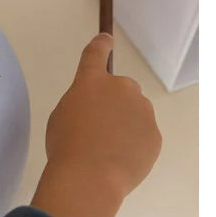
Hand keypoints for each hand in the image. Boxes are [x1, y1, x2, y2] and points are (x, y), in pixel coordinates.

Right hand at [31, 34, 161, 216]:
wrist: (90, 177)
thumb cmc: (65, 146)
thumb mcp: (61, 117)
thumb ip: (81, 104)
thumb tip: (97, 110)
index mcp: (91, 82)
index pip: (95, 54)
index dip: (100, 45)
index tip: (106, 39)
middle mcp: (121, 89)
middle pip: (121, 89)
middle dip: (113, 104)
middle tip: (98, 130)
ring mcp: (142, 111)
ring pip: (135, 113)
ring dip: (125, 124)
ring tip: (108, 151)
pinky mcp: (155, 134)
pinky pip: (144, 135)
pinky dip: (134, 144)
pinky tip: (119, 161)